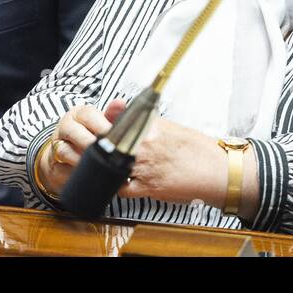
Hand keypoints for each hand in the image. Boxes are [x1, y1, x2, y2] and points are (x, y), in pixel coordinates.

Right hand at [37, 103, 112, 197]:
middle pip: (73, 132)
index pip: (87, 115)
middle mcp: (64, 128)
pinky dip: (72, 173)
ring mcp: (56, 146)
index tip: (112, 135)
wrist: (66, 155)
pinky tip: (85, 175)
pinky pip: (61, 170)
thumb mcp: (100, 124)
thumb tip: (120, 103)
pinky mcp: (53, 165)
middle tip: (104, 152)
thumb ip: (112, 114)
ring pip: (64, 151)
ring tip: (95, 166)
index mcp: (78, 114)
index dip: (100, 125)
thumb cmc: (88, 135)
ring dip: (80, 159)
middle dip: (89, 142)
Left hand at [39, 99, 229, 208]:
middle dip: (90, 146)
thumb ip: (140, 117)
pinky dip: (113, 184)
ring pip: (111, 167)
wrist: (217, 172)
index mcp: (149, 128)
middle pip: (108, 145)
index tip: (84, 128)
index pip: (115, 125)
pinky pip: (122, 187)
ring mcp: (146, 168)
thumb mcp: (168, 125)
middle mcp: (145, 147)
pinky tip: (106, 181)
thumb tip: (116, 105)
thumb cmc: (196, 148)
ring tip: (82, 163)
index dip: (96, 128)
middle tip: (75, 145)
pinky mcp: (149, 188)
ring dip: (96, 165)